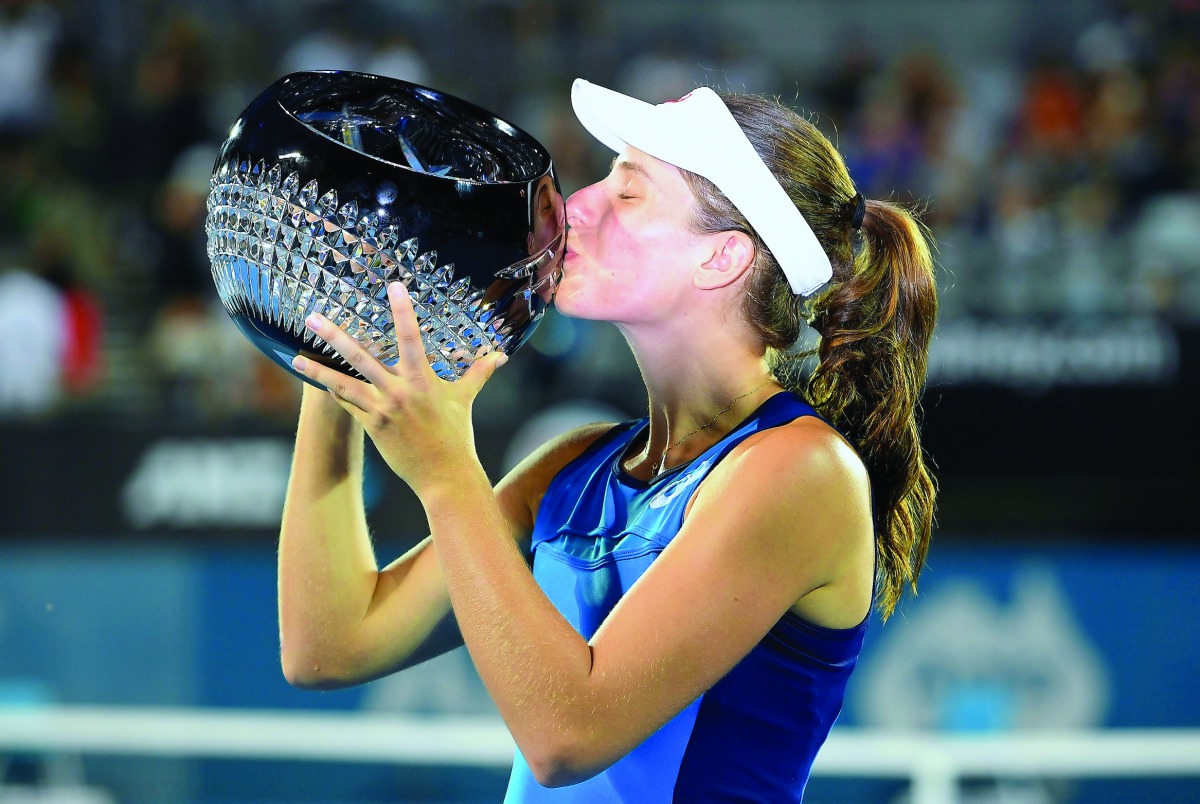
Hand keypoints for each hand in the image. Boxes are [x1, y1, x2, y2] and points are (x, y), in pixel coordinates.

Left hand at [290, 282, 507, 495]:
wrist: (445, 475)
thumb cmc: (457, 435)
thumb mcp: (465, 400)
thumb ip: (479, 373)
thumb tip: (500, 356)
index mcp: (423, 381)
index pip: (411, 338)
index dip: (403, 311)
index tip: (393, 287)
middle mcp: (400, 392)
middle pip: (362, 358)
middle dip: (335, 336)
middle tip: (312, 317)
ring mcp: (383, 410)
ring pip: (344, 384)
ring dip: (318, 369)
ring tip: (294, 357)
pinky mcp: (373, 428)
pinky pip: (348, 405)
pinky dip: (333, 391)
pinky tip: (315, 379)